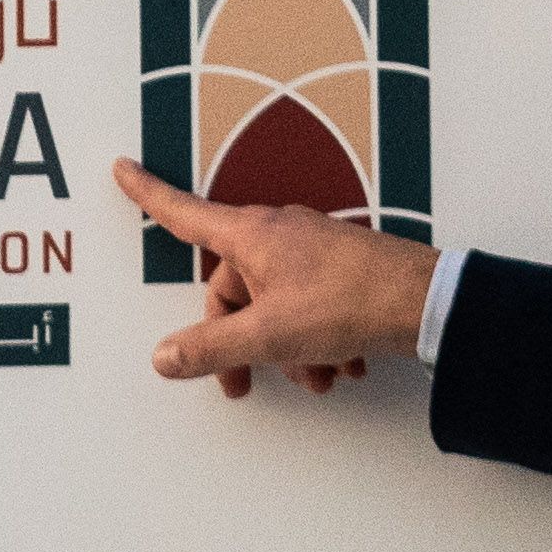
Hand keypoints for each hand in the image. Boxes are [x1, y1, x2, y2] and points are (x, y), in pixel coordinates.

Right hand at [115, 162, 432, 399]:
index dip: (148, 194)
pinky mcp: (341, 267)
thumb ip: (212, 348)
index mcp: (250, 236)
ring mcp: (312, 248)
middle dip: (240, 340)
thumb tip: (164, 357)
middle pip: (233, 286)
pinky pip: (310, 303)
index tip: (123, 168)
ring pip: (275, 301)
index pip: (183, 213)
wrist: (427, 302)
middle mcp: (278, 232)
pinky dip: (316, 339)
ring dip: (286, 348)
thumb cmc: (350, 303)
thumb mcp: (269, 336)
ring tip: (316, 379)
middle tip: (244, 383)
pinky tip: (341, 366)